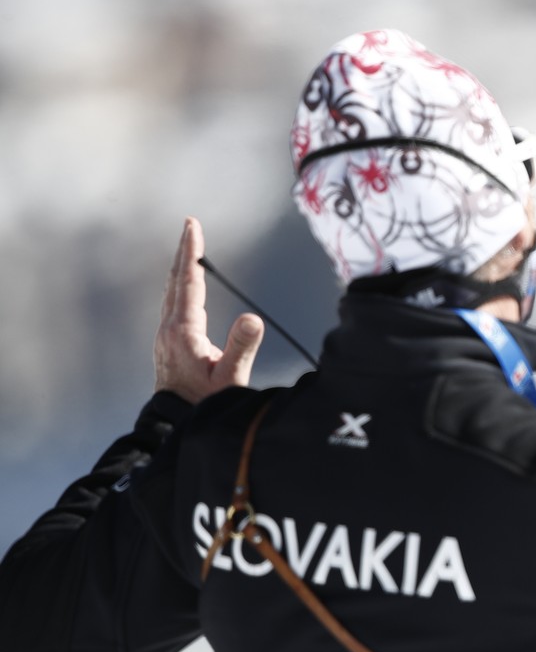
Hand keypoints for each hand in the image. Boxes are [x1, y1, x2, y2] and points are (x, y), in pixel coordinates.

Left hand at [154, 217, 264, 403]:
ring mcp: (166, 336)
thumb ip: (241, 347)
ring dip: (181, 269)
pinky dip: (181, 287)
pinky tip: (186, 289)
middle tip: (191, 227)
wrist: (176, 424)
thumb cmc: (205, 404)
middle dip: (185, 253)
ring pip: (172, 292)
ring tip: (190, 252)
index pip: (189, 282)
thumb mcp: (230, 378)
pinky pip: (173, 305)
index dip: (192, 253)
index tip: (193, 226)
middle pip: (176, 281)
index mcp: (184, 331)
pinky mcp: (169, 344)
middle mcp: (170, 329)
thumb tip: (252, 317)